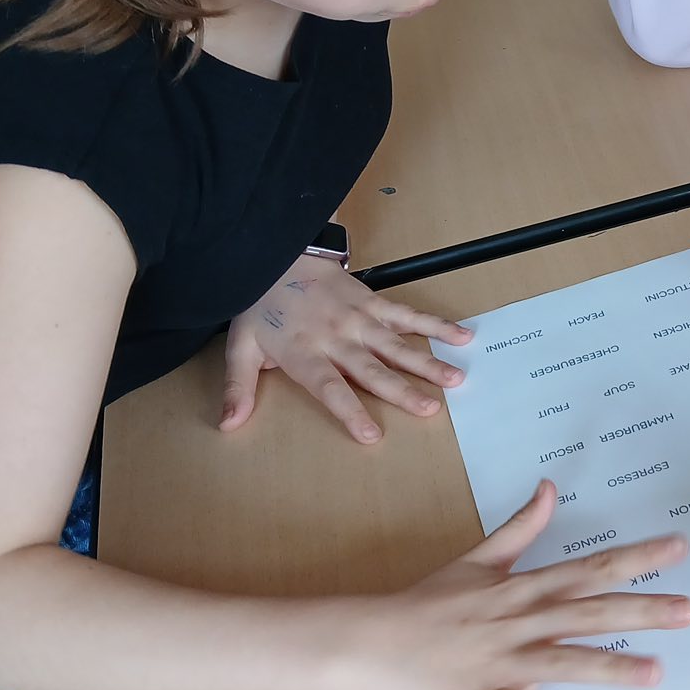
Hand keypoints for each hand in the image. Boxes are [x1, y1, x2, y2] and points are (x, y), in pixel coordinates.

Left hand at [222, 255, 473, 441]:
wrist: (274, 254)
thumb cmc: (260, 307)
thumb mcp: (240, 348)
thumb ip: (239, 387)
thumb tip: (229, 424)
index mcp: (305, 354)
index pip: (331, 388)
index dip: (351, 411)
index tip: (371, 434)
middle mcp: (336, 338)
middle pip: (373, 369)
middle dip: (402, 391)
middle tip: (430, 409)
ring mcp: (358, 318)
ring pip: (396, 344)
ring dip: (427, 362)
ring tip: (455, 378)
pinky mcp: (373, 301)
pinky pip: (407, 314)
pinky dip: (434, 324)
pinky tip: (460, 335)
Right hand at [342, 481, 689, 689]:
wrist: (370, 643)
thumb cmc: (428, 604)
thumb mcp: (478, 561)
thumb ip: (520, 529)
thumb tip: (550, 487)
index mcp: (522, 589)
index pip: (589, 568)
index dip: (636, 557)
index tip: (679, 547)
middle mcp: (519, 622)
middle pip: (587, 613)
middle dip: (639, 611)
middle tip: (688, 609)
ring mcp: (501, 664)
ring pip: (562, 663)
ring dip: (610, 669)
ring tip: (656, 673)